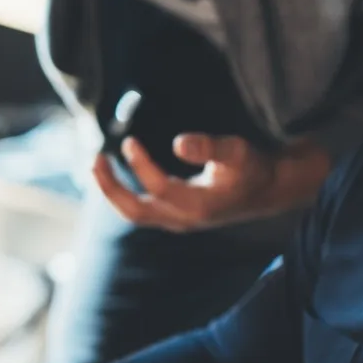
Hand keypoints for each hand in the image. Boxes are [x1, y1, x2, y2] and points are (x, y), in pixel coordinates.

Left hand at [93, 134, 330, 231]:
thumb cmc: (253, 168)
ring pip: (136, 214)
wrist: (268, 191)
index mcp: (198, 205)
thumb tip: (179, 142)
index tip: (129, 141)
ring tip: (99, 164)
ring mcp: (179, 221)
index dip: (141, 164)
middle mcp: (184, 219)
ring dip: (114, 191)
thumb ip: (210, 148)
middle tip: (94, 160)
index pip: (158, 187)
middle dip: (111, 188)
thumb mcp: (237, 153)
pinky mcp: (177, 217)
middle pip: (135, 212)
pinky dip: (125, 194)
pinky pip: (142, 211)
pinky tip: (119, 173)